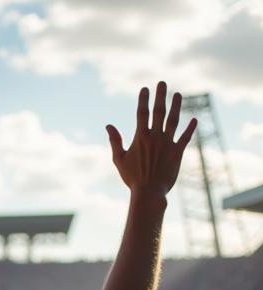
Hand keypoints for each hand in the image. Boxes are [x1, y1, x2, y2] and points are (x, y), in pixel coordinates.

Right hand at [106, 82, 195, 198]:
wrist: (148, 192)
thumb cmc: (132, 178)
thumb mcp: (119, 160)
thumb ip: (115, 141)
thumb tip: (108, 125)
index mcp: (140, 137)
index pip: (142, 113)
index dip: (143, 100)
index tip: (145, 88)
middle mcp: (155, 137)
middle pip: (159, 111)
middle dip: (161, 95)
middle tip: (162, 83)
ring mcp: (168, 143)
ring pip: (174, 120)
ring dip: (176, 106)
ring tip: (178, 95)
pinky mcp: (178, 152)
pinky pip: (186, 137)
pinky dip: (191, 128)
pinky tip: (194, 119)